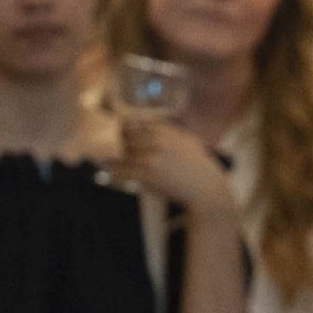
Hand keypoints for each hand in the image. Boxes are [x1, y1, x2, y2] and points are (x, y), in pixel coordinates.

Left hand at [111, 115, 236, 218]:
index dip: (124, 130)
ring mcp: (152, 158)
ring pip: (122, 155)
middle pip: (125, 138)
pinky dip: (113, 174)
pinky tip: (107, 176)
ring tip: (106, 165)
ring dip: (113, 161)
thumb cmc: (198, 167)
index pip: (133, 123)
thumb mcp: (186, 141)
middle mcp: (157, 141)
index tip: (120, 136)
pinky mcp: (149, 176)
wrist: (206, 189)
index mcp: (165, 131)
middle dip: (120, 146)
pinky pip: (123, 172)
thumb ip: (168, 132)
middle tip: (116, 154)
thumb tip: (147, 127)